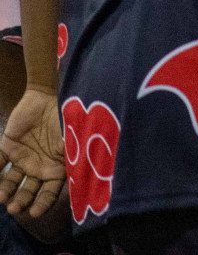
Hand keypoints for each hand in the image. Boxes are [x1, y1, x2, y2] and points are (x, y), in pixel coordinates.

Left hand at [0, 88, 64, 218]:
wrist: (51, 95)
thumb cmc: (69, 119)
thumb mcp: (76, 143)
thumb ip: (74, 162)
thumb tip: (78, 186)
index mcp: (57, 168)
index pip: (49, 192)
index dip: (42, 203)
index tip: (35, 213)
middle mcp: (39, 167)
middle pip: (29, 189)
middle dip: (21, 200)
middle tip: (13, 208)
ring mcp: (23, 157)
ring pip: (11, 180)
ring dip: (5, 190)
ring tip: (0, 198)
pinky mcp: (7, 147)